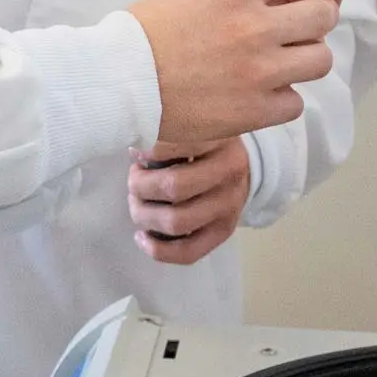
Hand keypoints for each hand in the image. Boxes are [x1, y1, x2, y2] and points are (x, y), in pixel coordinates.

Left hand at [127, 138, 251, 264]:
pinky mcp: (224, 231)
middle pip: (173, 187)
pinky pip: (188, 251)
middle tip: (134, 179)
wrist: (242, 166)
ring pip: (177, 222)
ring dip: (144, 215)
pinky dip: (158, 249)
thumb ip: (166, 132)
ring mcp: (228, 205)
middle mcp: (229, 171)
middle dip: (140, 186)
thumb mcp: (193, 125)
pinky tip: (142, 237)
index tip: (136, 152)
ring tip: (136, 203)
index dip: (147, 152)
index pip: (177, 145)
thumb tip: (135, 152)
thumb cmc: (205, 143)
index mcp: (219, 139)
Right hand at [128, 0, 338, 146]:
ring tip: (282, 63)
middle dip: (315, 17)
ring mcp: (260, 71)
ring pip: (320, 59)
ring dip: (305, 58)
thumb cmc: (148, 32)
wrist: (120, 80)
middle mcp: (256, 26)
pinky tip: (259, 93)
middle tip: (298, 26)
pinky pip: (296, 102)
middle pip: (323, 15)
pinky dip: (282, 97)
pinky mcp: (255, 110)